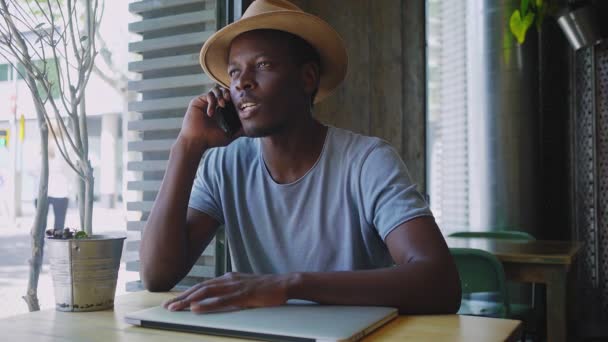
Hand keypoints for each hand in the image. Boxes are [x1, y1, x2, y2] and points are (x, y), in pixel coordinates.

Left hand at [163, 272, 289, 313]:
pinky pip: (222, 300)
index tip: (173, 301)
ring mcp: (236, 286)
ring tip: (176, 307)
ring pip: (207, 292)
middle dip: (182, 297)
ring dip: (189, 300)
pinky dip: (207, 304)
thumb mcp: (245, 288)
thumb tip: (219, 299)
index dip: (187, 293)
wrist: (285, 283)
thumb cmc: (267, 288)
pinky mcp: (243, 294)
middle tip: (167, 306)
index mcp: (228, 278)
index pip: (203, 286)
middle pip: (200, 288)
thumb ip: (232, 291)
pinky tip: (197, 308)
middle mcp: (229, 279)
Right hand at [178, 86, 242, 147]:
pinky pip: (208, 95)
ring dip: (220, 96)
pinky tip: (211, 113)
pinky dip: (211, 102)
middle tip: (229, 99)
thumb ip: (238, 131)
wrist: (196, 141)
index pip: (229, 99)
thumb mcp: (228, 136)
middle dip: (227, 93)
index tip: (237, 103)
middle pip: (222, 91)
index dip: (233, 98)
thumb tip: (250, 129)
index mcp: (220, 111)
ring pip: (215, 90)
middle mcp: (213, 105)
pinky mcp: (198, 102)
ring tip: (222, 105)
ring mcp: (205, 103)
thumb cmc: (211, 140)